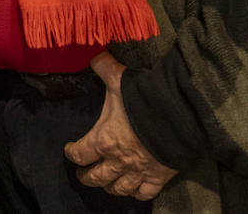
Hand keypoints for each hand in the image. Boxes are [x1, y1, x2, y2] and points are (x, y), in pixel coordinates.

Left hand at [64, 52, 177, 199]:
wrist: (179, 115)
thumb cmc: (144, 99)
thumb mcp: (119, 79)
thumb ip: (104, 67)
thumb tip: (93, 54)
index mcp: (103, 140)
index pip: (80, 153)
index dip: (71, 153)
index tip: (69, 150)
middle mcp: (118, 160)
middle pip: (96, 177)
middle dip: (86, 176)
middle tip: (83, 173)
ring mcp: (138, 172)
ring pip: (118, 188)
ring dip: (109, 187)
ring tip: (106, 184)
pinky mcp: (158, 177)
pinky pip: (144, 193)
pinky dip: (137, 193)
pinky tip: (134, 190)